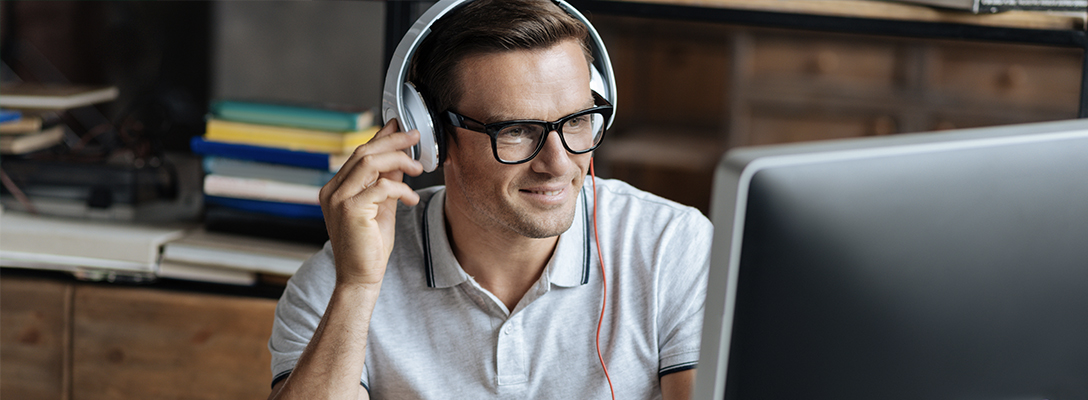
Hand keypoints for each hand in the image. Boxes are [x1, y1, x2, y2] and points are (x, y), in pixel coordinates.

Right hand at [319, 119, 423, 287]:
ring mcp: (339, 199)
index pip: (359, 153)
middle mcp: (332, 190)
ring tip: (418, 167)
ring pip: (370, 163)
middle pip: (364, 152)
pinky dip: (401, 189)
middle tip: (415, 137)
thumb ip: (388, 182)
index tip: (400, 126)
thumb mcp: (382, 207)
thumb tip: (401, 159)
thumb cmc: (369, 247)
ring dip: (399, 159)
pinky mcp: (351, 210)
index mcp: (336, 188)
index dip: (381, 137)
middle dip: (393, 141)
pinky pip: (381, 187)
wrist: (359, 277)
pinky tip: (411, 199)